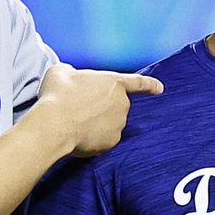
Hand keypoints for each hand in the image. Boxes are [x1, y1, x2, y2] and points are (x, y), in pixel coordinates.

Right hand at [35, 63, 162, 156]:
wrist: (55, 123)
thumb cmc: (58, 94)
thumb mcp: (62, 72)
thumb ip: (73, 73)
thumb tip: (69, 78)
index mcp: (114, 83)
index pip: (138, 82)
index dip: (150, 85)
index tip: (160, 88)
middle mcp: (122, 104)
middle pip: (115, 105)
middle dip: (101, 107)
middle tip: (79, 107)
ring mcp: (118, 125)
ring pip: (109, 123)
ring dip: (96, 122)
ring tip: (75, 121)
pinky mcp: (110, 142)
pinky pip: (103, 139)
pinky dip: (93, 138)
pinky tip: (77, 133)